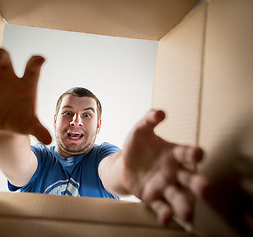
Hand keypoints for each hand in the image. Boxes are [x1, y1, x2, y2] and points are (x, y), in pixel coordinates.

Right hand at [0, 48, 51, 144]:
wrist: (8, 126)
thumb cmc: (22, 119)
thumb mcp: (30, 125)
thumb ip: (38, 129)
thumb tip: (48, 140)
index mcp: (25, 84)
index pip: (31, 68)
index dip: (35, 62)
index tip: (41, 59)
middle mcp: (7, 80)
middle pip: (3, 61)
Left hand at [120, 110, 208, 224]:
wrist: (125, 164)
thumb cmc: (138, 146)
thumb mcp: (140, 131)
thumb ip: (148, 120)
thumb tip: (159, 112)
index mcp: (173, 154)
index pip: (186, 154)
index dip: (193, 154)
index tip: (198, 154)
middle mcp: (174, 172)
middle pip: (189, 178)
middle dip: (198, 184)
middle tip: (205, 189)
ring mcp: (164, 186)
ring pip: (178, 196)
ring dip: (184, 205)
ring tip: (187, 214)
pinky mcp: (154, 198)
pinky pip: (161, 207)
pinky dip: (164, 213)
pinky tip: (165, 219)